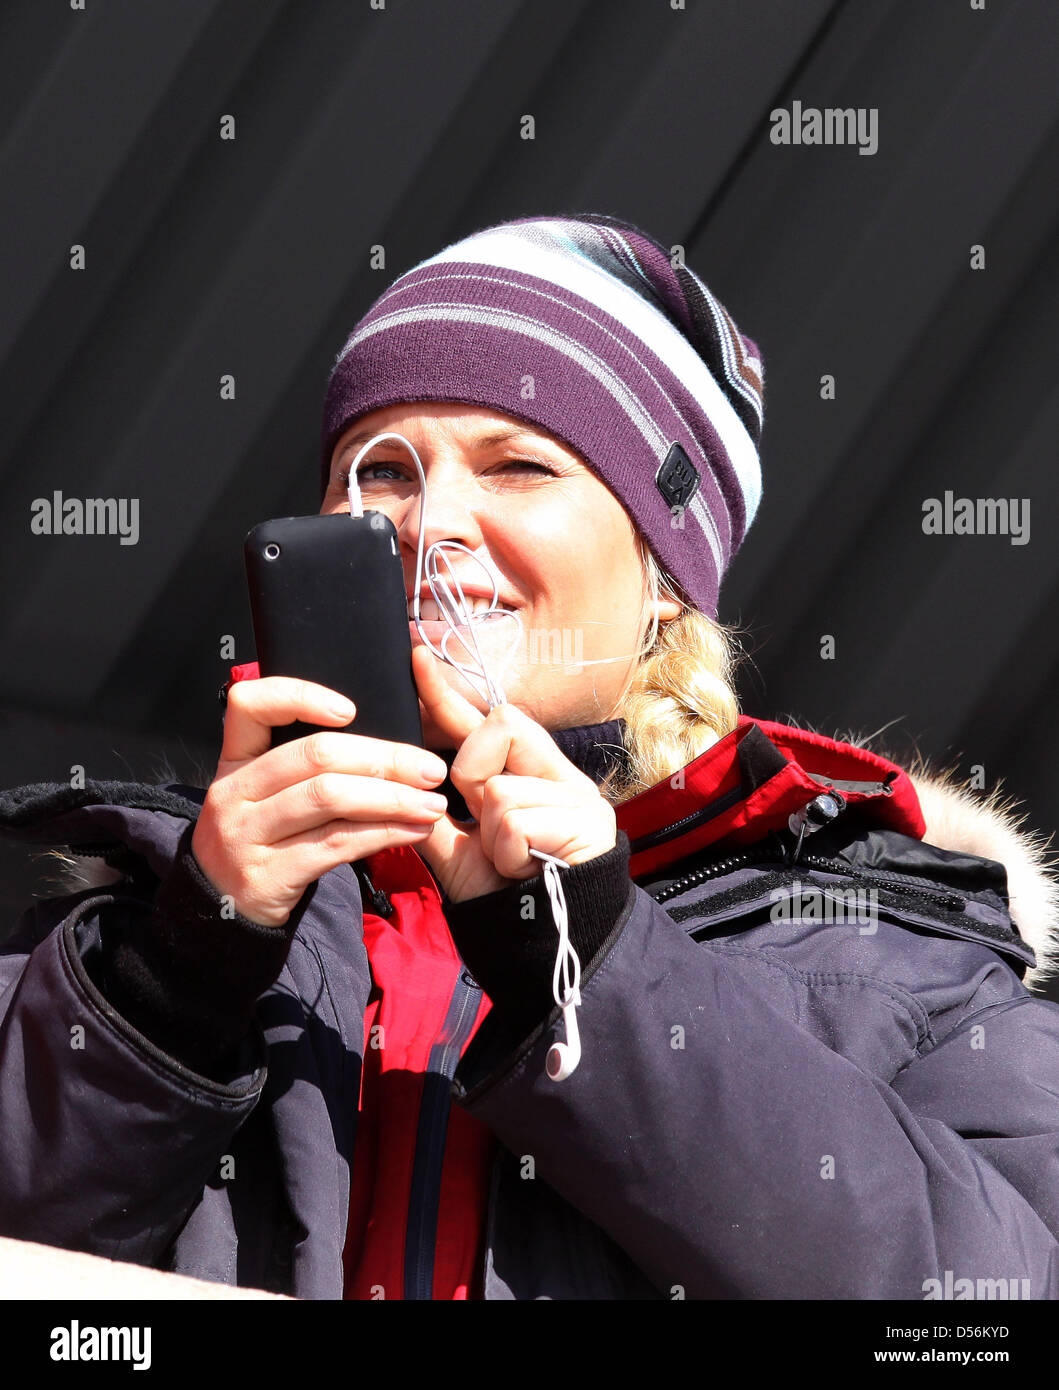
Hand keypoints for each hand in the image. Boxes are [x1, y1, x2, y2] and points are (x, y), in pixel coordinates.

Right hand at [192, 676, 450, 925]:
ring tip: (433, 803)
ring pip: (330, 798)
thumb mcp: (266, 796)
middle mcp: (233, 794)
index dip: (301, 697)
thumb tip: (388, 746)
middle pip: (314, 756)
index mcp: (234, 761)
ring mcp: (245, 835)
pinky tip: (415, 832)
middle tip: (431, 769)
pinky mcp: (267, 875)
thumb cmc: (267, 842)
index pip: (251, 705)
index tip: (351, 708)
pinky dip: (384, 833)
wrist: (226, 912)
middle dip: (384, 759)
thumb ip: (305, 767)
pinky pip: (337, 844)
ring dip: (393, 798)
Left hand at [411, 645, 617, 903]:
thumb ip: (431, 814)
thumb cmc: (505, 899)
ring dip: (493, 836)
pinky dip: (510, 854)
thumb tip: (397, 785)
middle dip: (475, 774)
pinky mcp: (590, 820)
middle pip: (503, 724)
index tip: (416, 656)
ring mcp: (579, 796)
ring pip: (501, 787)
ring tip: (515, 863)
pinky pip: (517, 821)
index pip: (487, 721)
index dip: (449, 692)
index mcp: (529, 775)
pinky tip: (528, 871)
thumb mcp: (458, 852)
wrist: (546, 947)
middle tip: (487, 824)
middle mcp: (558, 775)